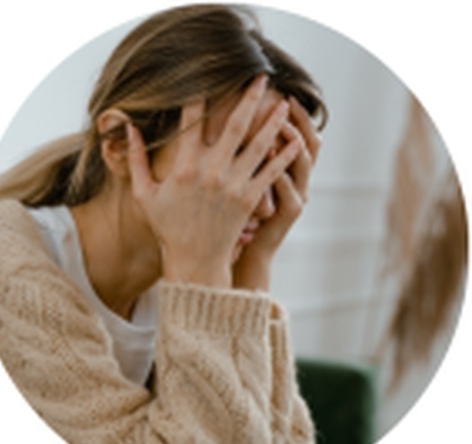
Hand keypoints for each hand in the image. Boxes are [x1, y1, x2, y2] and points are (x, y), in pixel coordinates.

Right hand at [126, 76, 301, 287]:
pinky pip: (271, 172)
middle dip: (250, 97)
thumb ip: (135, 160)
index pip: (193, 119)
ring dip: (273, 120)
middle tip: (261, 77)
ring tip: (285, 103)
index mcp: (185, 166)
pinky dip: (285, 156)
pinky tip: (296, 141)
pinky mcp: (250, 199)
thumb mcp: (144, 194)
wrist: (195, 260)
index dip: (201, 94)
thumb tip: (129, 128)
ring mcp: (234, 184)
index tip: (209, 76)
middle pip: (235, 124)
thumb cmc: (168, 227)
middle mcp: (212, 170)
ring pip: (259, 144)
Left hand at [233, 96, 321, 290]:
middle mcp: (297, 180)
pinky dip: (283, 175)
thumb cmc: (240, 217)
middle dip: (300, 120)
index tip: (281, 94)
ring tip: (280, 126)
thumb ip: (247, 159)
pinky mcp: (290, 212)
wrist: (247, 250)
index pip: (297, 135)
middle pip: (310, 142)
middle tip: (286, 100)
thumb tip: (233, 127)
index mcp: (287, 170)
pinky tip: (273, 160)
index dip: (295, 115)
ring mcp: (296, 195)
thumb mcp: (248, 185)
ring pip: (304, 163)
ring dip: (293, 142)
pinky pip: (290, 190)